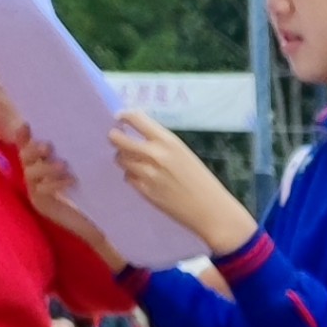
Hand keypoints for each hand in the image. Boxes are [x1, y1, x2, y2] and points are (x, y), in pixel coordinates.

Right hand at [15, 130, 107, 255]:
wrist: (99, 222)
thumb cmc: (93, 192)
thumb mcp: (82, 169)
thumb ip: (72, 153)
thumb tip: (77, 129)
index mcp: (41, 164)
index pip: (27, 147)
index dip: (23, 136)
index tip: (26, 124)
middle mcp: (34, 176)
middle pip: (25, 158)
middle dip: (34, 150)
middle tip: (48, 146)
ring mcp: (35, 191)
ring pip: (31, 173)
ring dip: (46, 167)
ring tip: (63, 165)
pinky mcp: (41, 205)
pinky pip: (41, 190)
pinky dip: (55, 183)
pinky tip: (70, 181)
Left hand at [107, 108, 255, 253]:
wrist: (211, 210)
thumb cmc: (202, 180)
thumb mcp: (184, 153)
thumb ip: (161, 143)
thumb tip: (138, 135)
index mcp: (168, 141)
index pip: (134, 118)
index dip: (123, 116)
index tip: (121, 118)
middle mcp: (154, 154)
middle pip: (118, 138)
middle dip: (114, 136)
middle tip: (117, 138)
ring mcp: (147, 173)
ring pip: (120, 158)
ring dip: (123, 158)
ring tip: (134, 161)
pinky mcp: (144, 191)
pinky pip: (127, 177)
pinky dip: (132, 175)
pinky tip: (143, 178)